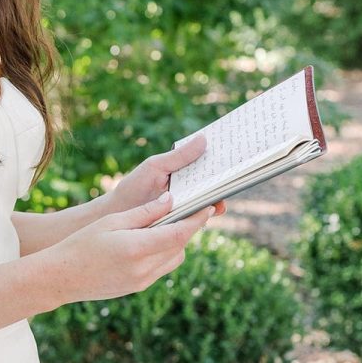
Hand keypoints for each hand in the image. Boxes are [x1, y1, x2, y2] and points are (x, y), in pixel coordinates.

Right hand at [44, 193, 215, 306]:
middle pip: (180, 246)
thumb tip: (170, 201)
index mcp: (137, 249)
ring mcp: (142, 281)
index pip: (179, 233)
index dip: (196, 220)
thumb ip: (144, 212)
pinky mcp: (139, 287)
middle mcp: (144, 269)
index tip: (209, 207)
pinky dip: (165, 252)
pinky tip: (152, 240)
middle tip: (190, 209)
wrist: (61, 277)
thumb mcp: (112, 222)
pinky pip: (163, 267)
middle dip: (188, 227)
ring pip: (175, 258)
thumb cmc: (81, 243)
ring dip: (177, 241)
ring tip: (168, 223)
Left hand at [105, 132, 225, 218]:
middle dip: (229, 170)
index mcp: (183, 171)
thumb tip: (204, 139)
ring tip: (233, 181)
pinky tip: (218, 204)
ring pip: (213, 197)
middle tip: (243, 161)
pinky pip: (204, 215)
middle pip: (215, 179)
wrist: (118, 217)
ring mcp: (190, 206)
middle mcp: (190, 188)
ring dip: (224, 190)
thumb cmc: (134, 188)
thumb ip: (179, 156)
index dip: (222, 153)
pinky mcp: (188, 223)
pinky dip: (213, 209)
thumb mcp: (156, 167)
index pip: (207, 161)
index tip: (237, 141)